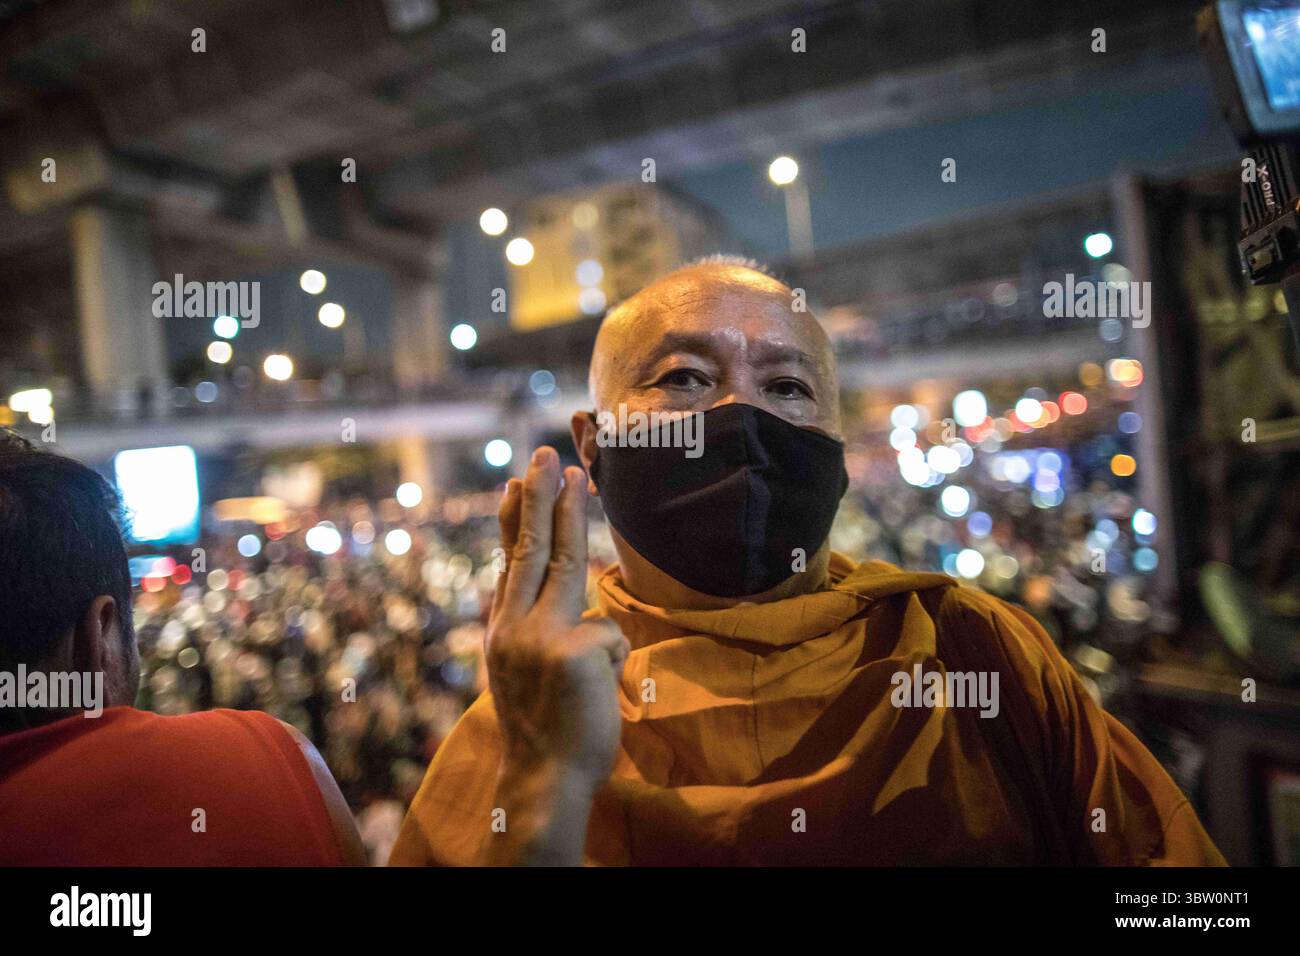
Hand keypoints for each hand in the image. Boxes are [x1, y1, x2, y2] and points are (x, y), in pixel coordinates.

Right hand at [487, 446, 628, 791]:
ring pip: (567, 564)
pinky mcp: (573, 650)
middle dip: (540, 497)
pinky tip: (597, 690)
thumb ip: (537, 623)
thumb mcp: (527, 667)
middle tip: (546, 455)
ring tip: (579, 474)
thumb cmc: (547, 725)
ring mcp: (540, 636)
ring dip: (572, 513)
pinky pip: (610, 635)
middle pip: (532, 549)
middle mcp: (512, 627)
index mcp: (502, 630)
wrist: (545, 777)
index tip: (515, 484)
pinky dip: (612, 661)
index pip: (510, 564)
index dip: (515, 521)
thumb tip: (554, 579)